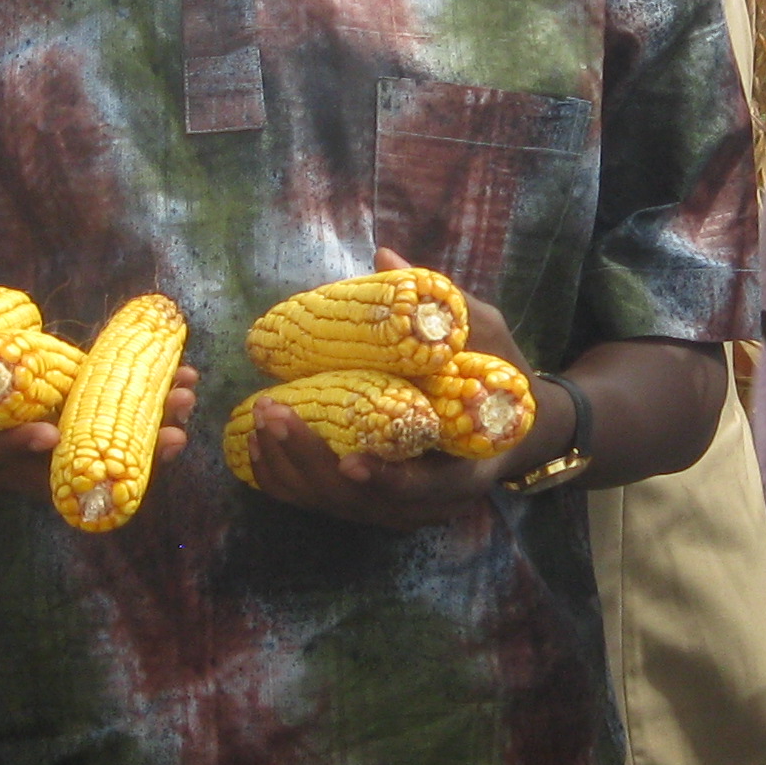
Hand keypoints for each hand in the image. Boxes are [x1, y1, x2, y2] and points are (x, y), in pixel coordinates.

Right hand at [0, 254, 201, 501]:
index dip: (10, 447)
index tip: (47, 434)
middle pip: (53, 471)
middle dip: (113, 450)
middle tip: (170, 428)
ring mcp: (13, 470)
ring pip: (80, 467)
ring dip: (136, 445)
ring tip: (186, 416)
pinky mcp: (34, 462)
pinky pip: (85, 457)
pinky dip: (128, 440)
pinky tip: (171, 416)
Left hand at [239, 249, 538, 527]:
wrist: (508, 429)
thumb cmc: (500, 379)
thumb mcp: (487, 336)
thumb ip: (444, 306)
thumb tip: (385, 254)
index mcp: (466, 470)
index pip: (425, 488)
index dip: (387, 481)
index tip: (349, 462)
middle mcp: (428, 503)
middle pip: (361, 503)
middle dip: (311, 460)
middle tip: (274, 412)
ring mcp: (396, 510)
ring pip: (333, 507)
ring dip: (289, 467)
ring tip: (259, 417)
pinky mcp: (369, 504)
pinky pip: (319, 504)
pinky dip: (285, 480)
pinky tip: (256, 446)